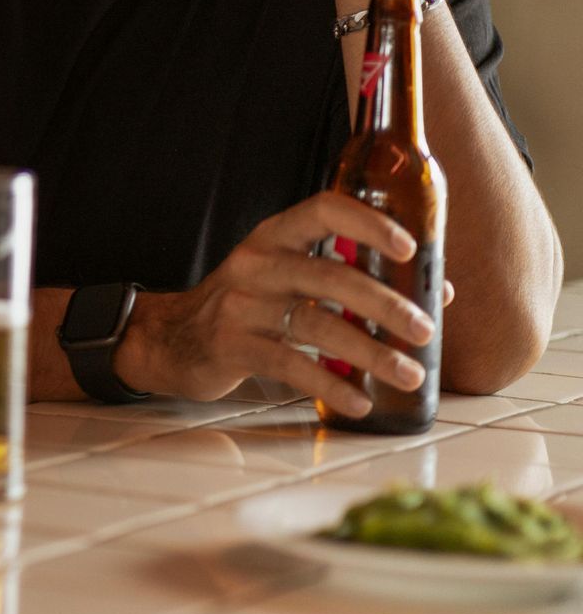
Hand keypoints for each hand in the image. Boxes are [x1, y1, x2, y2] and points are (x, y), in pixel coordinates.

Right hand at [116, 191, 436, 417]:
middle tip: (426, 330)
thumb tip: (439, 293)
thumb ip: (354, 278)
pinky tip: (359, 402)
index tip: (410, 247)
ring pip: (316, 325)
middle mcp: (257, 263)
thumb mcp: (290, 277)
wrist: (173, 339)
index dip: (369, 224)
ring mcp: (241, 304)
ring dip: (370, 352)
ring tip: (408, 374)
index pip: (324, 211)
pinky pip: (290, 366)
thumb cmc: (248, 304)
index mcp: (276, 236)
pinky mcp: (231, 345)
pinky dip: (330, 385)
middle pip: (329, 276)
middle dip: (384, 304)